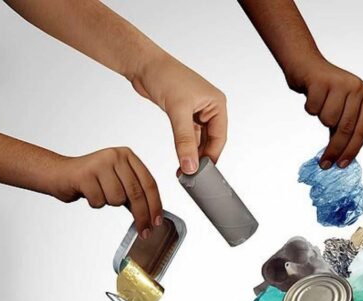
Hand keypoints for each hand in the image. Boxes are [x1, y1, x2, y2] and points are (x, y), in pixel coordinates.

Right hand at [53, 147, 162, 236]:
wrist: (59, 173)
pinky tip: (88, 193)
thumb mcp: (117, 180)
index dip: (155, 205)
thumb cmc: (91, 179)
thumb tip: (152, 216)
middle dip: (141, 216)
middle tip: (144, 231)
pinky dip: (95, 203)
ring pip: (117, 199)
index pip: (149, 183)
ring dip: (109, 203)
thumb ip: (134, 192)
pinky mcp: (85, 174)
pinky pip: (99, 201)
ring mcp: (100, 164)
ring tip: (99, 193)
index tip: (157, 221)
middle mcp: (116, 156)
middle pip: (136, 193)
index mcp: (128, 156)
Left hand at [129, 53, 227, 174]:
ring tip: (184, 170)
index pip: (220, 137)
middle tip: (192, 175)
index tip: (202, 174)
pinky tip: (180, 158)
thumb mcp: (177, 111)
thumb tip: (190, 165)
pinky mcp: (183, 114)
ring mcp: (197, 112)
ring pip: (199, 140)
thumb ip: (184, 141)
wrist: (142, 64)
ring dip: (192, 154)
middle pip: (211, 141)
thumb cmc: (164, 76)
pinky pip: (188, 136)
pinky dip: (184, 147)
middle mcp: (210, 108)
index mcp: (217, 104)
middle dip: (201, 158)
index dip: (211, 157)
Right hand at [287, 58, 362, 168]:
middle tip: (325, 163)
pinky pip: (313, 109)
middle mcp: (356, 88)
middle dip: (335, 149)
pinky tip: (311, 94)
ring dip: (319, 117)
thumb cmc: (324, 90)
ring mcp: (339, 83)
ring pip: (328, 119)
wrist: (305, 63)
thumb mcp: (341, 105)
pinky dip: (309, 106)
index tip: (342, 165)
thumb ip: (344, 126)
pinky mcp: (321, 81)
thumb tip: (341, 157)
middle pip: (346, 128)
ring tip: (319, 104)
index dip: (352, 150)